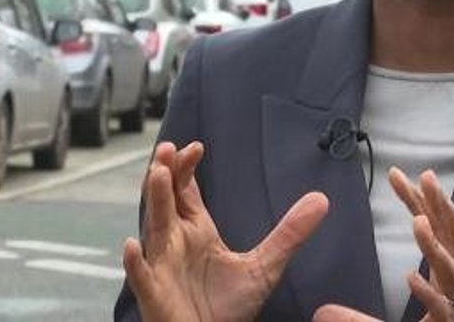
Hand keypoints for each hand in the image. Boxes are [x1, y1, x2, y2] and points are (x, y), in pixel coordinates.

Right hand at [123, 141, 328, 321]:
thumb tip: (321, 200)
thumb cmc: (228, 308)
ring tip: (157, 175)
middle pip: (166, 200)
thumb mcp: (265, 267)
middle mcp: (175, 243)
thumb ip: (289, 234)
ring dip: (154, 201)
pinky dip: (134, 262)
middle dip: (166, 174)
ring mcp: (162, 267)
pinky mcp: (155, 295)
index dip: (187, 169)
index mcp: (196, 232)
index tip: (196, 147)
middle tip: (168, 148)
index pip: (187, 192)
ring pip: (154, 229)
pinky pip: (141, 277)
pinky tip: (131, 245)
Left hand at [313, 168, 453, 321]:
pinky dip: (429, 294)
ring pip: (452, 270)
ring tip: (418, 222)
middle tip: (427, 176)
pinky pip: (445, 310)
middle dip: (442, 206)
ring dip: (435, 246)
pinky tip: (411, 278)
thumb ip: (361, 317)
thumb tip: (321, 312)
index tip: (395, 174)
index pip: (435, 227)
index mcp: (450, 272)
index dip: (418, 200)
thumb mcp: (402, 320)